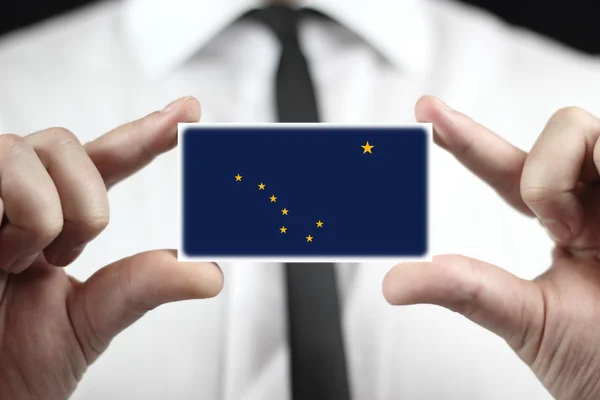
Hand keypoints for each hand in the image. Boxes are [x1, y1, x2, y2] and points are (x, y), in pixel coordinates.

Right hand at [0, 97, 223, 399]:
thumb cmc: (15, 362)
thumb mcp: (92, 319)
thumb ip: (144, 286)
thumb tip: (209, 273)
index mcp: (57, 217)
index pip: (105, 160)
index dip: (146, 132)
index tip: (190, 111)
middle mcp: (18, 197)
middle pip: (65, 143)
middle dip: (86, 202)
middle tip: (65, 255)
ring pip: (34, 148)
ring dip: (48, 212)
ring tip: (24, 260)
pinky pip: (2, 164)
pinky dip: (24, 216)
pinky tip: (0, 258)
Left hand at [384, 96, 599, 399]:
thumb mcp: (528, 319)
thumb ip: (467, 290)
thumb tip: (394, 283)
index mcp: (568, 224)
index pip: (509, 169)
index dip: (465, 139)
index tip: (424, 111)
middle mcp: (599, 202)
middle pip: (561, 132)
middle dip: (541, 172)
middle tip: (553, 224)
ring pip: (584, 129)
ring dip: (562, 178)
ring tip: (581, 231)